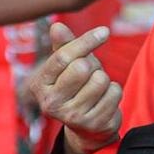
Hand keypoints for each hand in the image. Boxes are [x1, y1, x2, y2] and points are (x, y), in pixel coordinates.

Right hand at [32, 22, 121, 145]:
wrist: (85, 126)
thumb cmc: (75, 86)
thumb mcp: (66, 65)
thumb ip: (63, 45)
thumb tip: (57, 26)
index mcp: (40, 85)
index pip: (62, 57)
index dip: (86, 41)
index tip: (104, 31)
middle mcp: (51, 104)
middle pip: (82, 68)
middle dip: (93, 64)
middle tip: (90, 73)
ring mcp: (72, 116)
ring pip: (100, 80)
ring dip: (103, 78)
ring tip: (95, 88)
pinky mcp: (94, 124)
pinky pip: (114, 92)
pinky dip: (114, 91)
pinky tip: (104, 99)